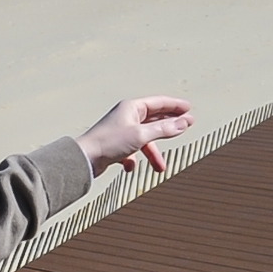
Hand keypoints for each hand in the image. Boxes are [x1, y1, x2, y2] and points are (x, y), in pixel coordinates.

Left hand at [75, 96, 194, 175]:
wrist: (84, 159)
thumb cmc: (108, 143)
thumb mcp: (141, 135)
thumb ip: (164, 130)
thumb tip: (184, 123)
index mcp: (132, 108)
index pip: (159, 103)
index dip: (175, 106)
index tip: (188, 109)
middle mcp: (126, 117)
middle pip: (154, 120)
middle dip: (169, 128)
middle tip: (185, 128)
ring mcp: (121, 131)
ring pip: (145, 140)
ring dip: (153, 154)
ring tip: (160, 168)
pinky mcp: (115, 146)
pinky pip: (132, 151)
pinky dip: (135, 160)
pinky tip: (130, 167)